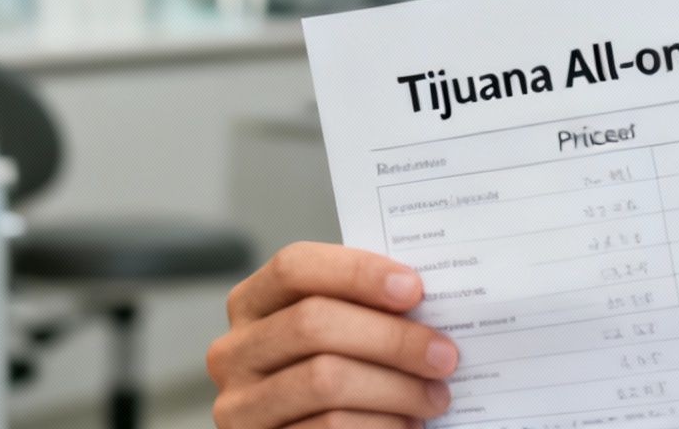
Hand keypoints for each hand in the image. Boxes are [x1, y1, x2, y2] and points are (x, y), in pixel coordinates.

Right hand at [206, 241, 459, 428]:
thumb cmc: (339, 372)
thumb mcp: (341, 331)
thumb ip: (366, 308)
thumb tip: (433, 298)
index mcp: (252, 303)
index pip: (293, 267)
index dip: (356, 272)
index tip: (415, 290)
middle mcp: (234, 351)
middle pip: (313, 324)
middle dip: (391, 338)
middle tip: (444, 355)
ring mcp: (239, 405)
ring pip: (324, 380)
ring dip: (395, 388)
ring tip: (435, 397)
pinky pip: (327, 428)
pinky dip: (379, 425)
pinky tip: (408, 425)